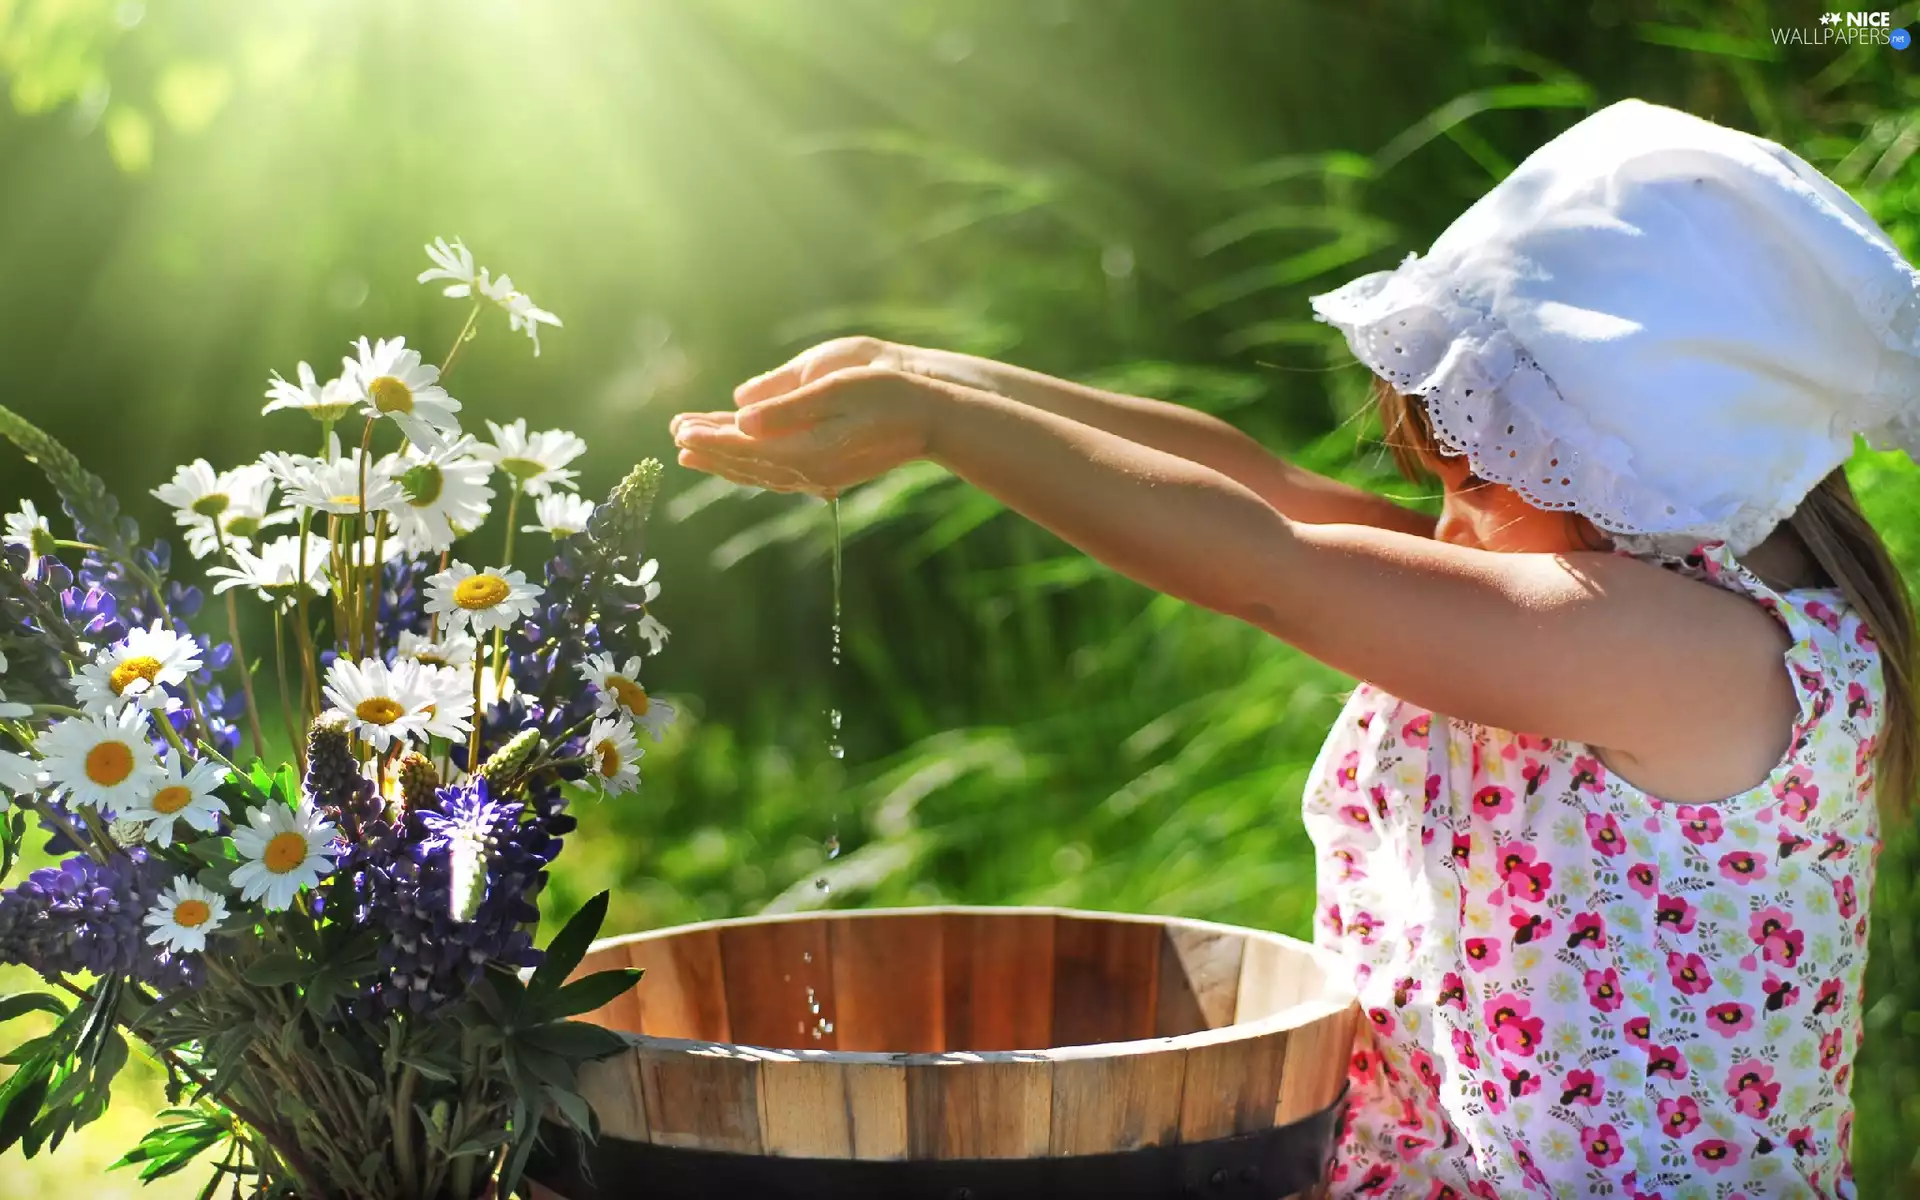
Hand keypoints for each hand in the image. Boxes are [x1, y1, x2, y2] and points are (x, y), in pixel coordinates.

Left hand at [671, 354, 941, 495]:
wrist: (933, 418)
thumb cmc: (888, 394)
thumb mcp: (837, 389)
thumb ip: (787, 407)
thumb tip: (740, 419)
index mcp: (808, 452)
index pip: (744, 447)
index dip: (708, 438)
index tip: (677, 429)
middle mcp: (810, 472)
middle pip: (746, 464)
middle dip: (709, 449)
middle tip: (674, 436)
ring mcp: (821, 477)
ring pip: (760, 472)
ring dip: (724, 460)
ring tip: (693, 450)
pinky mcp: (830, 473)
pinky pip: (777, 474)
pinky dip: (750, 466)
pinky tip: (741, 461)